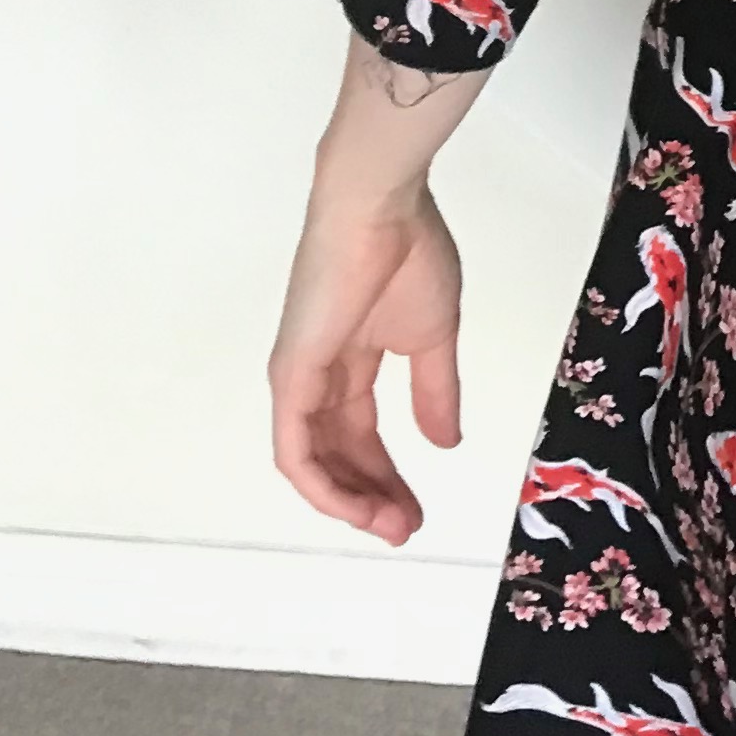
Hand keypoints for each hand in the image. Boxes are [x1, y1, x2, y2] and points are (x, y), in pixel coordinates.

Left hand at [269, 178, 464, 545]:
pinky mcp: (289, 376)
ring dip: (351, 501)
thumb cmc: (408, 253)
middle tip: (407, 528)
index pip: (362, 434)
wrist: (380, 208)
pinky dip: (323, 486)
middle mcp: (318, 375)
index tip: (419, 509)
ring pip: (313, 462)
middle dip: (374, 496)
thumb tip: (446, 443)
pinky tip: (356, 507)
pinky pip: (295, 450)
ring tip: (392, 525)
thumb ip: (436, 391)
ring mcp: (299, 377)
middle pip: (339, 455)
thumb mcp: (433, 336)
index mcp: (352, 359)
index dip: (390, 475)